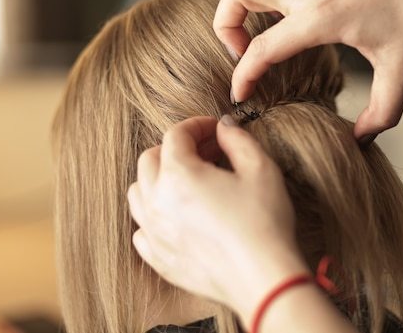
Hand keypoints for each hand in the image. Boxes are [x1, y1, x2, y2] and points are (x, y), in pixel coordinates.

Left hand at [128, 116, 309, 323]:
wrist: (263, 278)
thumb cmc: (264, 222)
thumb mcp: (260, 169)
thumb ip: (237, 139)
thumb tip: (223, 127)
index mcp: (178, 175)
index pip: (175, 135)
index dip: (197, 125)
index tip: (215, 130)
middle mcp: (156, 201)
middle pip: (149, 159)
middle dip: (175, 148)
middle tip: (206, 152)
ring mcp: (153, 233)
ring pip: (138, 192)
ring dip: (158, 178)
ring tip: (188, 181)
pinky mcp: (158, 258)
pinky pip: (142, 229)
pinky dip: (154, 215)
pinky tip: (179, 215)